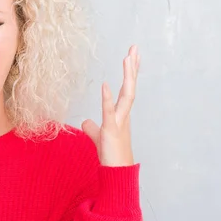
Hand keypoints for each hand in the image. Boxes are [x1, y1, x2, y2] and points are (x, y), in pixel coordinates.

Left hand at [82, 45, 139, 166]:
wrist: (117, 173)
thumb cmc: (111, 156)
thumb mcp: (98, 137)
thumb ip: (92, 128)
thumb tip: (85, 122)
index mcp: (121, 114)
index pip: (126, 89)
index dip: (130, 72)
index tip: (132, 55)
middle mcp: (123, 115)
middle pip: (130, 86)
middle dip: (132, 67)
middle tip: (134, 47)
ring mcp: (119, 122)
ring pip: (126, 95)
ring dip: (127, 76)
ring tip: (127, 57)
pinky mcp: (111, 130)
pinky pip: (109, 112)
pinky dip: (107, 99)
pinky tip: (105, 85)